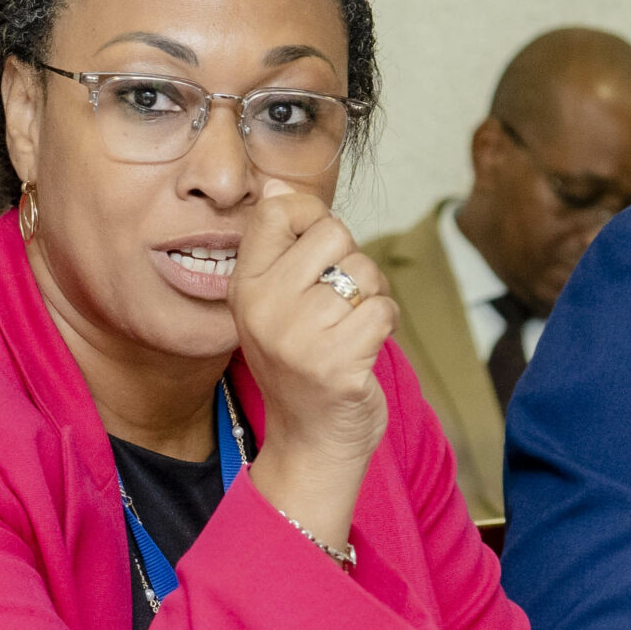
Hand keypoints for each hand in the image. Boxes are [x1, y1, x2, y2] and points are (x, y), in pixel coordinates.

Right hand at [228, 178, 397, 546]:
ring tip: (351, 329)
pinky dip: (386, 325)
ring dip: (372, 297)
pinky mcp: (337, 363)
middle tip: (339, 302)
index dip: (312, 215)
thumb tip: (280, 186)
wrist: (311, 443)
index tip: (319, 249)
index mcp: (244, 288)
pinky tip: (365, 349)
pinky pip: (384, 308)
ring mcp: (299, 338)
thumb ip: (278, 248)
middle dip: (351, 261)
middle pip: (333, 232)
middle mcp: (264, 309)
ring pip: (365, 271)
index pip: (278, 210)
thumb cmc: (302, 366)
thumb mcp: (273, 304)